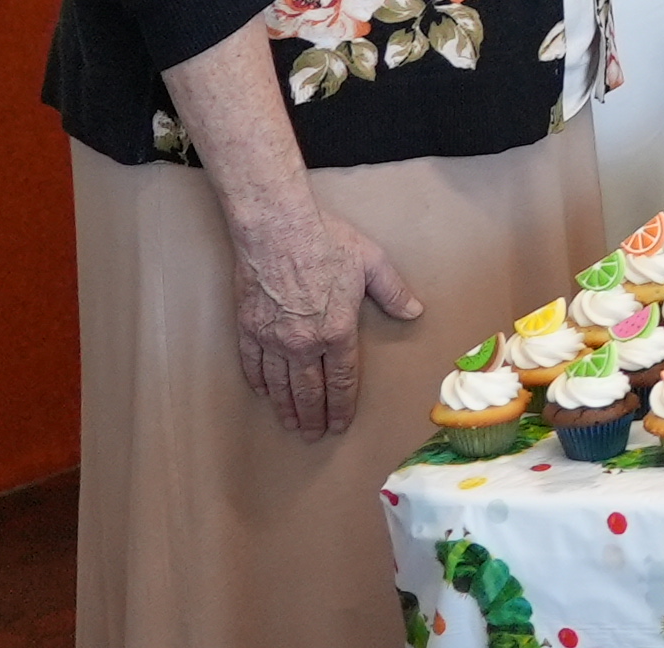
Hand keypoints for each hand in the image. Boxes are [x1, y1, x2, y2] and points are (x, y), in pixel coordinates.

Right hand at [225, 196, 419, 437]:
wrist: (277, 229)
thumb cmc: (327, 242)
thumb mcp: (372, 263)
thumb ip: (393, 292)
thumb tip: (415, 312)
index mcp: (337, 332)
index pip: (341, 380)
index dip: (341, 406)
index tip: (340, 424)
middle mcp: (303, 344)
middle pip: (309, 391)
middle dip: (313, 416)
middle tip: (314, 435)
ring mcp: (272, 339)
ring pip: (279, 385)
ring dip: (286, 408)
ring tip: (291, 425)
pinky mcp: (248, 328)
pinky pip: (252, 365)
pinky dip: (259, 383)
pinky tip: (263, 393)